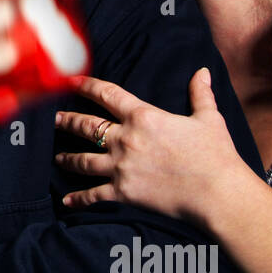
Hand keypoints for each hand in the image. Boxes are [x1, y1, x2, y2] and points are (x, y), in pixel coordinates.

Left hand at [54, 70, 247, 225]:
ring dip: (66, 158)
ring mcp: (121, 167)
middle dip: (67, 121)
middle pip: (87, 126)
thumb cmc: (215, 154)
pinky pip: (93, 195)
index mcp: (143, 117)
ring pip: (83, 160)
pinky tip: (66, 201)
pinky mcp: (123, 192)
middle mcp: (125, 139)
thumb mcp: (208, 118)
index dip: (88, 86)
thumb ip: (200, 94)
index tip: (72, 81)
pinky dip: (78, 199)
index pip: (107, 95)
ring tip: (56, 157)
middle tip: (54, 120)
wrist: (217, 192)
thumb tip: (203, 71)